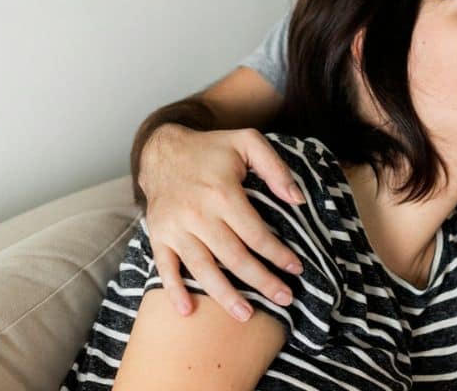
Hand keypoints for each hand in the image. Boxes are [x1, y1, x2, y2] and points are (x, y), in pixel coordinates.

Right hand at [138, 124, 306, 321]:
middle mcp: (198, 214)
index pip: (256, 234)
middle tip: (285, 298)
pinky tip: (187, 310)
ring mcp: (175, 227)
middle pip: (234, 258)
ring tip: (246, 315)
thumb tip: (297, 199)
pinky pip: (164, 267)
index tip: (296, 268)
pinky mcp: (158, 234)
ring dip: (225, 296)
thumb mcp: (248, 142)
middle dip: (262, 282)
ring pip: (202, 269)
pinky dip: (174, 290)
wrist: (162, 148)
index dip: (278, 254)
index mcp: (223, 193)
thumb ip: (275, 168)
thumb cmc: (211, 148)